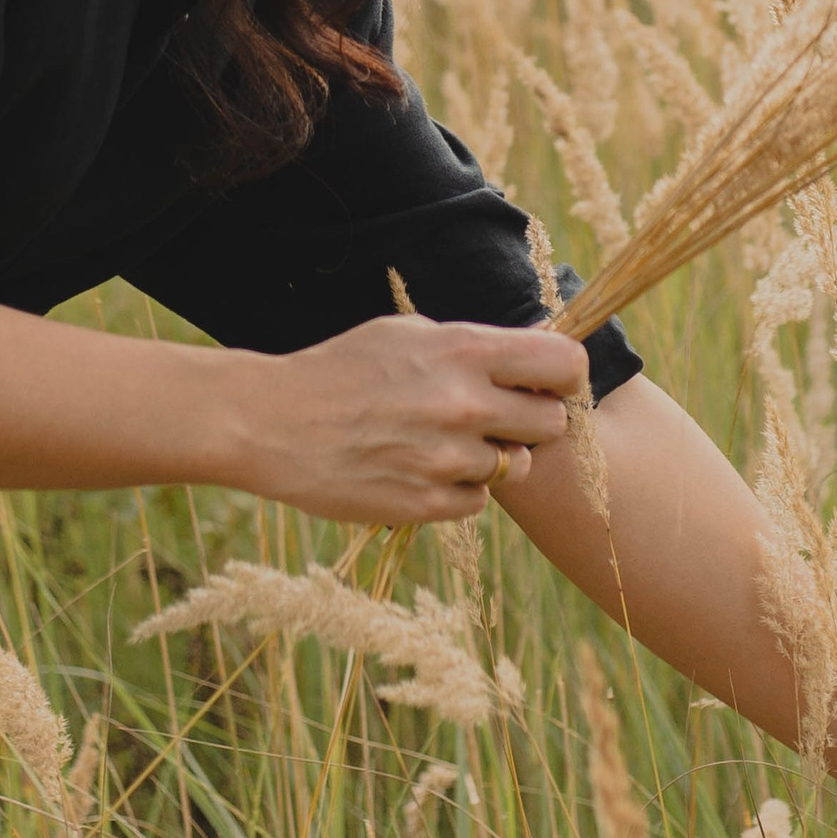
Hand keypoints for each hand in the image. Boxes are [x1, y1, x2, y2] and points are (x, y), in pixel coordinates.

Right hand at [218, 314, 590, 526]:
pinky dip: (459, 489)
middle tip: (495, 415)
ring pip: (514, 465)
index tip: (546, 381)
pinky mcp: (427, 504)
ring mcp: (447, 459)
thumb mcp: (406, 333)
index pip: (565, 364)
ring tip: (442, 441)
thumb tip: (530, 352)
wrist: (271, 423)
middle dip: (531, 419)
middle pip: (552, 422)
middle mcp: (464, 405)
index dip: (564, 375)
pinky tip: (420, 468)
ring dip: (491, 456)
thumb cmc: (340, 368)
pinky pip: (478, 501)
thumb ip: (472, 346)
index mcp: (463, 352)